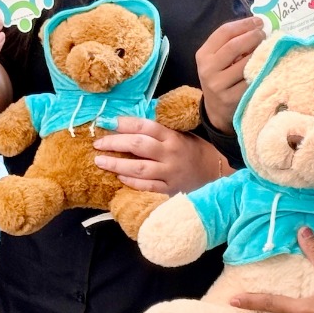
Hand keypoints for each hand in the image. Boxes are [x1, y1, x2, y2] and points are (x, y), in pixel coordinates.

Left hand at [93, 117, 227, 194]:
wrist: (216, 173)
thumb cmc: (192, 150)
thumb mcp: (179, 134)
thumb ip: (158, 131)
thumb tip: (128, 123)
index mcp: (172, 136)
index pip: (144, 126)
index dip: (123, 123)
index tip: (106, 122)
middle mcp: (170, 153)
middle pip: (138, 145)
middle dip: (114, 143)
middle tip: (98, 143)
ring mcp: (169, 173)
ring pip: (139, 168)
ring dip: (117, 164)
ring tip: (100, 161)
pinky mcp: (169, 190)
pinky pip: (146, 186)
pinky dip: (131, 181)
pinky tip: (118, 177)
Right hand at [195, 16, 264, 132]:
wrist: (216, 109)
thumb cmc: (221, 77)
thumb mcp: (217, 59)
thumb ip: (231, 43)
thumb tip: (258, 25)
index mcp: (203, 55)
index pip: (224, 32)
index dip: (244, 24)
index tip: (259, 21)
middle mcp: (207, 69)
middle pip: (234, 46)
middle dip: (253, 36)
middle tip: (265, 34)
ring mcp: (218, 85)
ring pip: (245, 64)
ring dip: (260, 53)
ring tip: (268, 48)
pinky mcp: (230, 98)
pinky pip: (250, 81)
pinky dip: (261, 71)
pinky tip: (267, 66)